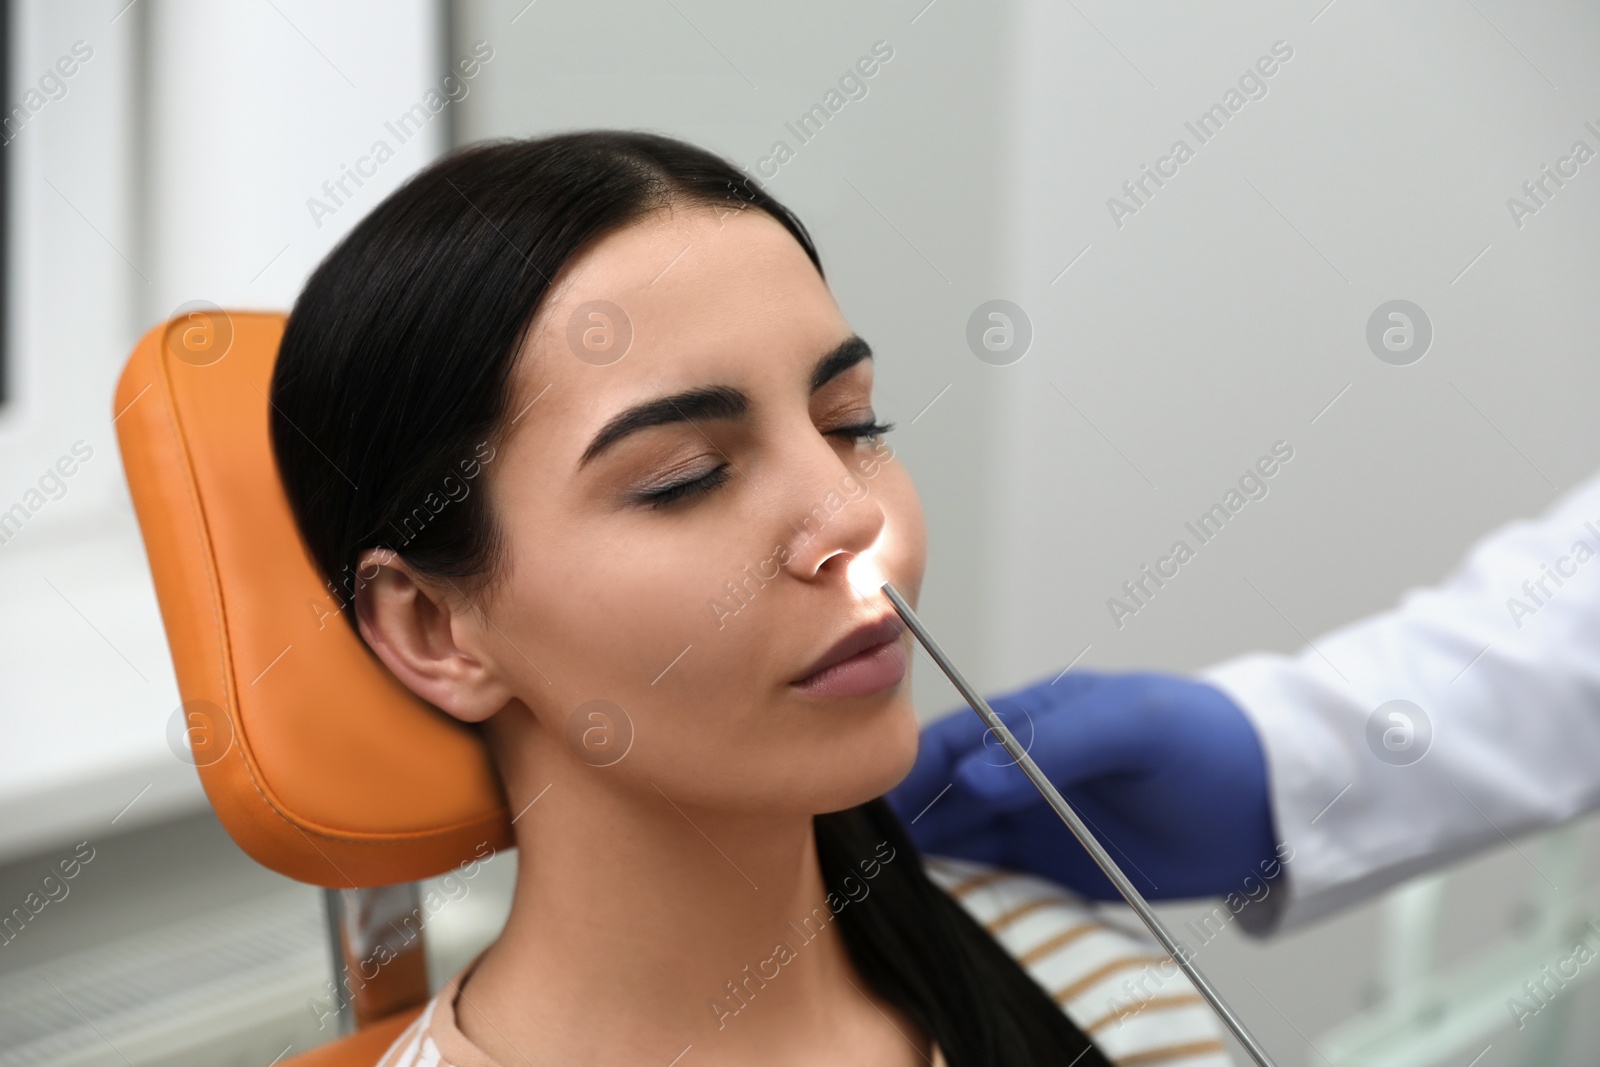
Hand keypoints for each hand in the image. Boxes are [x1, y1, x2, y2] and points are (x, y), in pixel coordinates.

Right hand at [885, 671, 1277, 899]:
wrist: (1267, 805)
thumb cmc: (1205, 742)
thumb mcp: (1134, 725)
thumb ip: (1056, 745)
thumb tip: (975, 779)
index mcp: (1030, 720)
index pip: (950, 745)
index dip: (908, 774)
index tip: (874, 808)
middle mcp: (1019, 769)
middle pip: (941, 795)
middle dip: (903, 823)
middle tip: (870, 858)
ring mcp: (1033, 819)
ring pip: (956, 839)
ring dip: (924, 859)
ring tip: (890, 886)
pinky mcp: (1051, 865)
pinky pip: (991, 878)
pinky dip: (961, 889)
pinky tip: (938, 905)